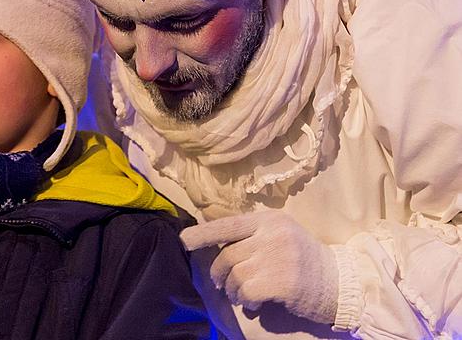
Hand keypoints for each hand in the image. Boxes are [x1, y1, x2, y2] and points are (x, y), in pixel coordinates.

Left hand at [180, 211, 338, 324]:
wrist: (342, 284)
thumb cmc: (306, 261)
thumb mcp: (281, 237)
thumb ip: (253, 236)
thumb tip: (215, 243)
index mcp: (270, 220)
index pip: (228, 224)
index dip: (202, 234)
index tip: (184, 241)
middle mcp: (273, 234)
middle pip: (227, 254)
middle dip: (219, 273)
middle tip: (223, 285)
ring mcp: (279, 257)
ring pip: (235, 275)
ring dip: (233, 290)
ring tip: (242, 296)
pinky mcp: (284, 281)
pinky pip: (247, 292)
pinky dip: (246, 302)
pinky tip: (254, 305)